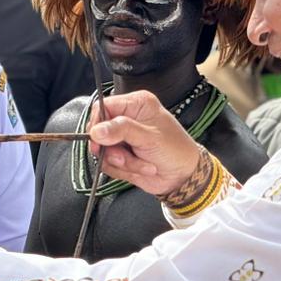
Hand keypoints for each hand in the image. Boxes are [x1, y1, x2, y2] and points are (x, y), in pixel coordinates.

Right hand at [86, 90, 202, 196]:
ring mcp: (123, 138)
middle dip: (112, 148)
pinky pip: (108, 164)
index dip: (98, 124)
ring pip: (103, 150)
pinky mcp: (121, 155)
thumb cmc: (176, 150)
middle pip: (99, 131)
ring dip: (121, 162)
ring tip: (142, 162)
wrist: (184, 176)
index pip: (103, 107)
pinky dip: (123, 170)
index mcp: (136, 104)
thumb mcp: (150, 137)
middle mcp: (127, 118)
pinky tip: (141, 168)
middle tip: (125, 155)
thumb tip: (97, 130)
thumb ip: (122, 130)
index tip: (100, 139)